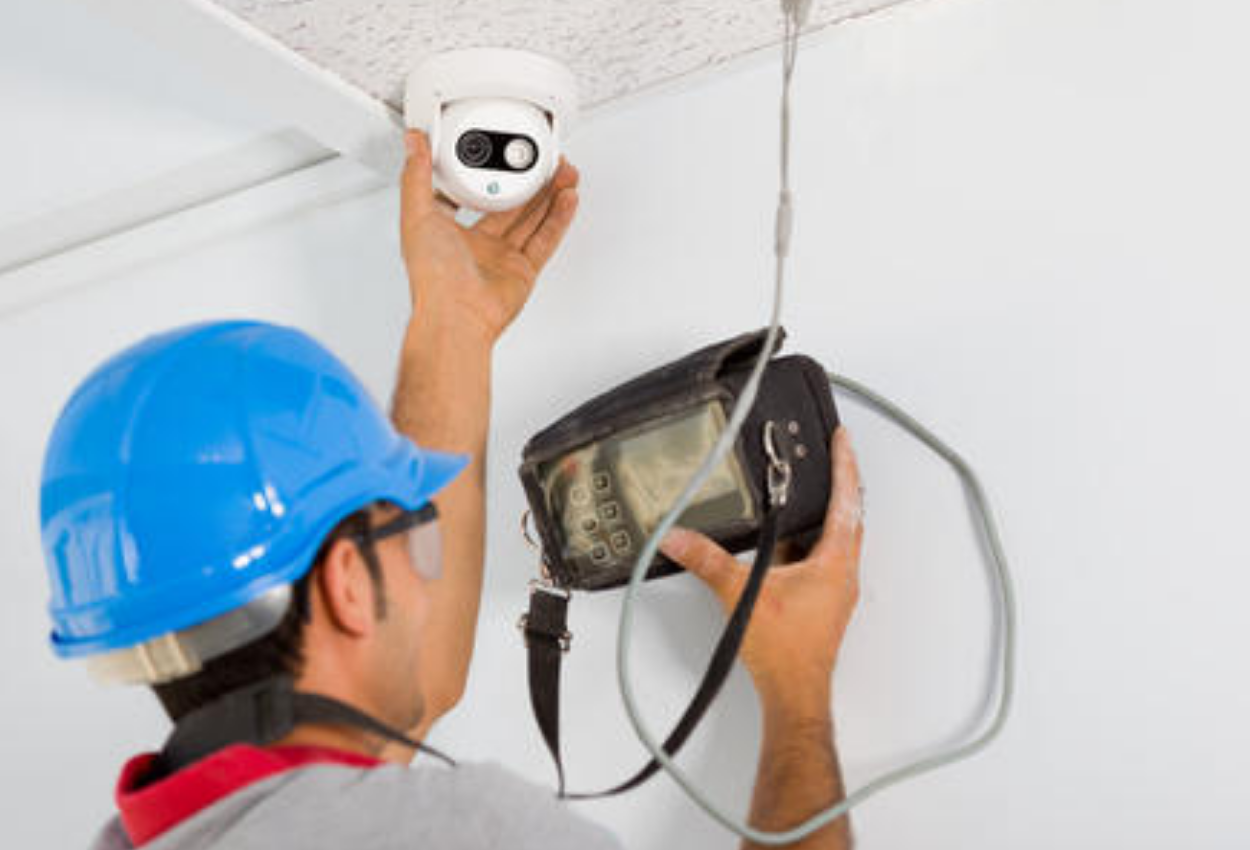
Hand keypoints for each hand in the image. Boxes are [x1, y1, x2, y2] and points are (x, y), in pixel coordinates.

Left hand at [399, 130, 580, 344]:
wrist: (457, 315)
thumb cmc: (433, 278)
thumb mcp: (416, 215)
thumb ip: (415, 176)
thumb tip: (413, 142)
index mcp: (449, 231)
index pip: (470, 194)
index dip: (485, 172)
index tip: (496, 151)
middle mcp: (477, 244)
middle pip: (510, 204)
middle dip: (528, 180)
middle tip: (542, 159)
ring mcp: (502, 258)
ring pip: (532, 218)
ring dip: (548, 193)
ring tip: (562, 171)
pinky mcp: (523, 271)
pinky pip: (545, 239)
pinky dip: (558, 218)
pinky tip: (567, 199)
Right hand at [660, 427, 863, 707]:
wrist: (795, 695)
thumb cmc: (785, 654)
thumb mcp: (742, 595)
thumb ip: (708, 561)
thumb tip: (681, 538)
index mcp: (835, 562)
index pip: (847, 500)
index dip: (844, 464)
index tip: (842, 439)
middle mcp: (842, 574)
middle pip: (849, 516)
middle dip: (839, 485)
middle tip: (831, 459)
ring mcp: (835, 591)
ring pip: (836, 541)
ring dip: (822, 517)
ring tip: (800, 497)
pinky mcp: (823, 606)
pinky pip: (821, 563)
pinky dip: (806, 546)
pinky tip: (782, 549)